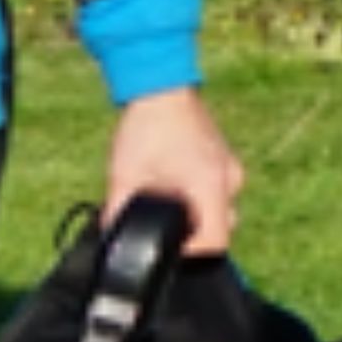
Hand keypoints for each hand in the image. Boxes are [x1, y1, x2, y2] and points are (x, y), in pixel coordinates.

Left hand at [102, 89, 245, 257]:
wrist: (161, 85)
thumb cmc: (147, 128)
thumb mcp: (124, 175)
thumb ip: (117, 211)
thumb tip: (111, 236)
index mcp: (211, 187)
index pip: (216, 243)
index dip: (192, 255)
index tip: (168, 250)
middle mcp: (229, 180)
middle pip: (220, 227)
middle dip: (192, 232)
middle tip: (160, 224)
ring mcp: (231, 167)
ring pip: (219, 208)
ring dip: (196, 212)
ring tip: (165, 198)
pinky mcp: (225, 157)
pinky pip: (217, 189)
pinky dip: (199, 194)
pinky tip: (173, 182)